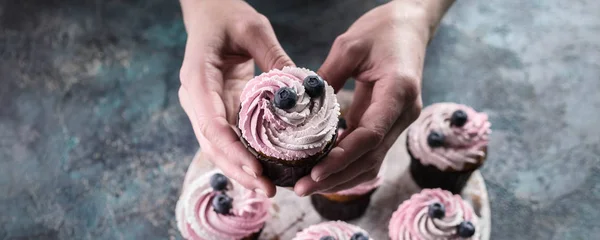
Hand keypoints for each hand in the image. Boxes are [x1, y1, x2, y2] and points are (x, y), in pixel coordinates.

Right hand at [178, 0, 293, 196]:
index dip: (231, 148)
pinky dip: (244, 155)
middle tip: (268, 189)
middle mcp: (195, 97)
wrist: (209, 13)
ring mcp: (204, 106)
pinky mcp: (217, 109)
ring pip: (218, 146)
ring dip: (241, 168)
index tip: (254, 167)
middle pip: (212, 143)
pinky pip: (228, 137)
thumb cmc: (227, 16)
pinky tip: (265, 170)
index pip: (210, 121)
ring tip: (268, 189)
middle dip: (238, 168)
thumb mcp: (254, 29)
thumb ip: (274, 57)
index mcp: (198, 77)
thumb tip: (302, 89)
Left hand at [294, 0, 452, 195]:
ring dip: (341, 177)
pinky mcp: (388, 123)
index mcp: (399, 91)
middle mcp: (404, 113)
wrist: (409, 26)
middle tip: (301, 188)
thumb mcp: (349, 46)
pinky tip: (323, 171)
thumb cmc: (382, 30)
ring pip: (371, 161)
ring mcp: (398, 121)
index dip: (342, 158)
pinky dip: (347, 165)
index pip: (370, 135)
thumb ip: (326, 78)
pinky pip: (369, 152)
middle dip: (336, 177)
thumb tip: (298, 106)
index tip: (315, 172)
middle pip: (371, 158)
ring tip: (307, 186)